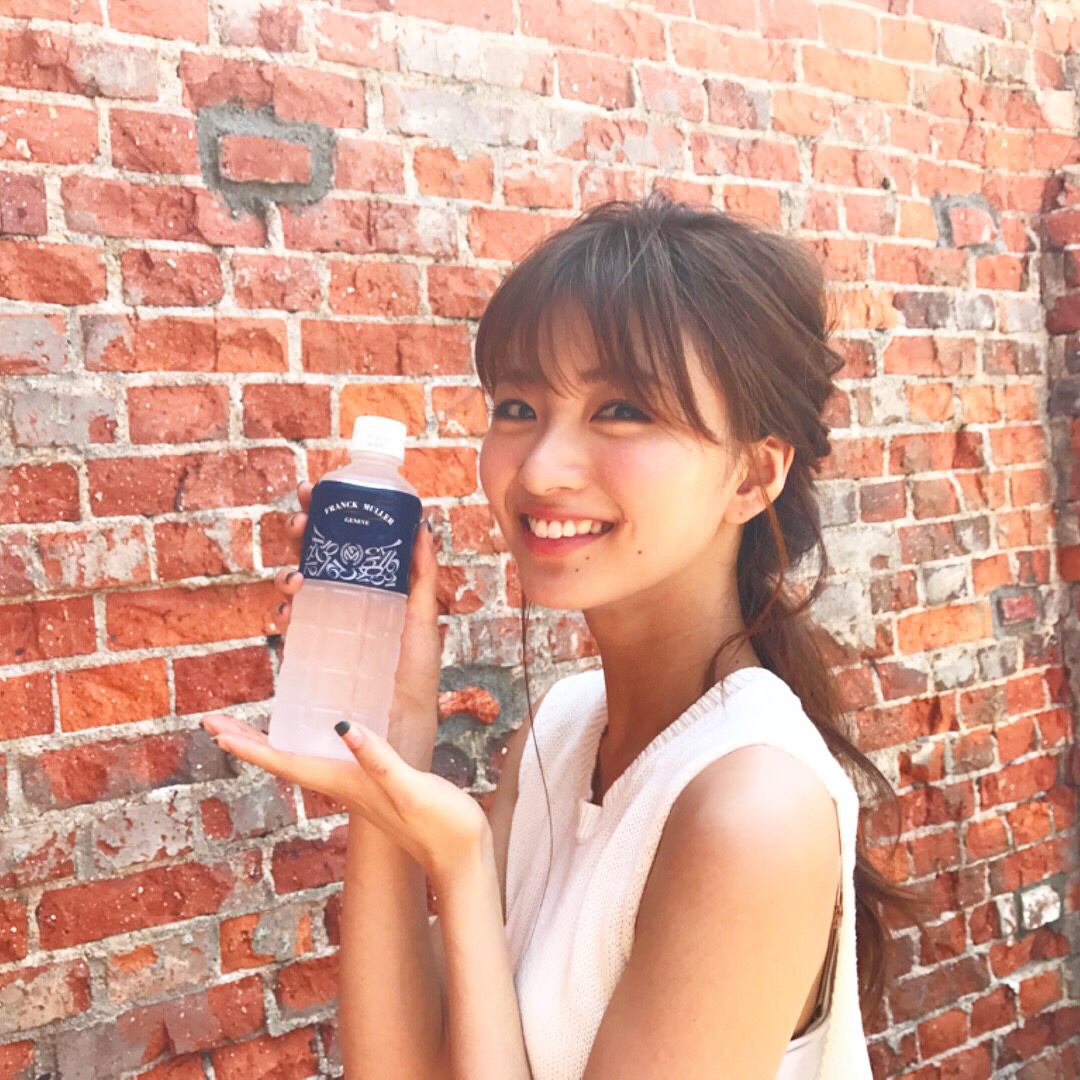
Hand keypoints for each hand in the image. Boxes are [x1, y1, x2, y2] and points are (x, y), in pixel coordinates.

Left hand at [202, 712, 488, 890]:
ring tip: (247, 728)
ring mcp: (358, 789)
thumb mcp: (411, 788)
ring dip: (271, 744)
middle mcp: (344, 788)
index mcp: (346, 785)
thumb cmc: (441, 826)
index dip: (250, 745)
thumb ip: (379, 760)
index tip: (215, 728)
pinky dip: (309, 745)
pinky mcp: (375, 787)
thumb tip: (344, 727)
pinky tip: (318, 736)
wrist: (462, 858)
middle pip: (284, 762)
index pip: (286, 762)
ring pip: (301, 761)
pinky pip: (327, 761)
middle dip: (248, 742)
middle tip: (213, 721)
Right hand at [267, 482, 440, 770]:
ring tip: (300, 575)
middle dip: (299, 532)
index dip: (321, 514)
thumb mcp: (420, 617)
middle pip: (309, 556)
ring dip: (287, 573)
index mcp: (362, 587)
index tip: (314, 490)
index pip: (336, 542)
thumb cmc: (413, 675)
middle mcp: (336, 603)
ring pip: (293, 588)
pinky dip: (281, 614)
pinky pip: (286, 628)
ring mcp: (321, 628)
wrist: (402, 726)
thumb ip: (422, 574)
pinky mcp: (308, 657)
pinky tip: (288, 611)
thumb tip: (424, 525)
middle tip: (301, 520)